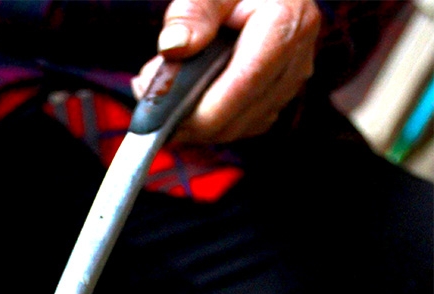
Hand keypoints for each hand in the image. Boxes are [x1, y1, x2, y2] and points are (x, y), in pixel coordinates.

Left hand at [132, 0, 320, 143]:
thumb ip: (191, 13)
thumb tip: (173, 48)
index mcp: (286, 23)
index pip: (243, 84)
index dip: (202, 113)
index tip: (162, 119)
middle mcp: (297, 59)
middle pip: (240, 117)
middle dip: (191, 121)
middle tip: (149, 103)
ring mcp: (291, 82)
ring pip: (239, 128)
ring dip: (196, 125)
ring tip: (163, 96)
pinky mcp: (279, 97)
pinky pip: (241, 126)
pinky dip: (210, 123)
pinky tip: (185, 101)